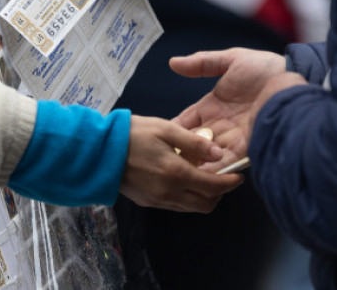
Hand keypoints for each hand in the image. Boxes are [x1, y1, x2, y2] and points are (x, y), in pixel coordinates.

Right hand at [120, 115, 242, 212]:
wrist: (97, 151)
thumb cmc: (132, 134)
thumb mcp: (165, 129)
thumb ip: (194, 143)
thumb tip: (220, 154)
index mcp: (176, 174)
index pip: (213, 186)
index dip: (230, 183)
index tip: (239, 176)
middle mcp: (169, 193)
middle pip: (206, 204)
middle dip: (219, 193)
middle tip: (222, 177)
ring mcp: (157, 201)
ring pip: (191, 208)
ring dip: (203, 196)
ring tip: (202, 176)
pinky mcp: (147, 203)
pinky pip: (176, 206)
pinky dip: (187, 197)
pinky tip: (182, 179)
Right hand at [169, 48, 287, 165]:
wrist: (294, 78)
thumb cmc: (266, 67)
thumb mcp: (231, 60)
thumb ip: (202, 63)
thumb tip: (173, 62)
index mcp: (213, 107)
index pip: (187, 122)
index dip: (173, 131)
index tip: (155, 139)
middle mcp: (222, 126)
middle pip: (195, 144)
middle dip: (181, 153)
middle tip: (162, 162)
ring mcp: (235, 138)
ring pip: (209, 157)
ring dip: (196, 164)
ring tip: (178, 174)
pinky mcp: (249, 147)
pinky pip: (228, 162)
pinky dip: (216, 170)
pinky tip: (201, 175)